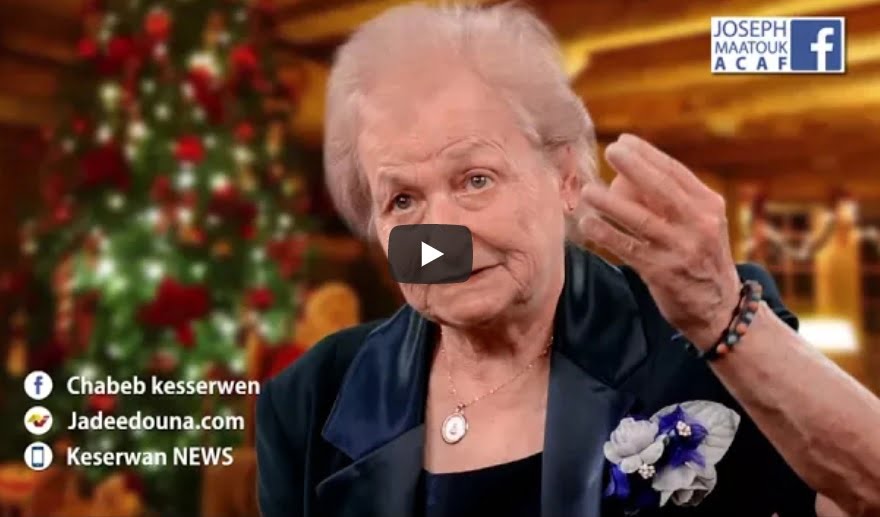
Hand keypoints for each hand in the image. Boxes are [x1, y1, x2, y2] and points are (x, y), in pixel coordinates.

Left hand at [578, 134, 740, 350]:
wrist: (717, 307)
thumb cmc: (699, 256)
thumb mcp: (701, 223)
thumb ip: (674, 200)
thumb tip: (629, 174)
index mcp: (709, 205)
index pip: (676, 173)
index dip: (648, 155)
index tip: (624, 141)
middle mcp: (700, 225)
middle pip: (662, 190)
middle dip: (634, 167)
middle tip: (610, 151)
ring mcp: (682, 249)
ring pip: (642, 220)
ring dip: (611, 203)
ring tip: (588, 191)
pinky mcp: (663, 272)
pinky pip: (628, 249)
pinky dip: (606, 235)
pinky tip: (587, 224)